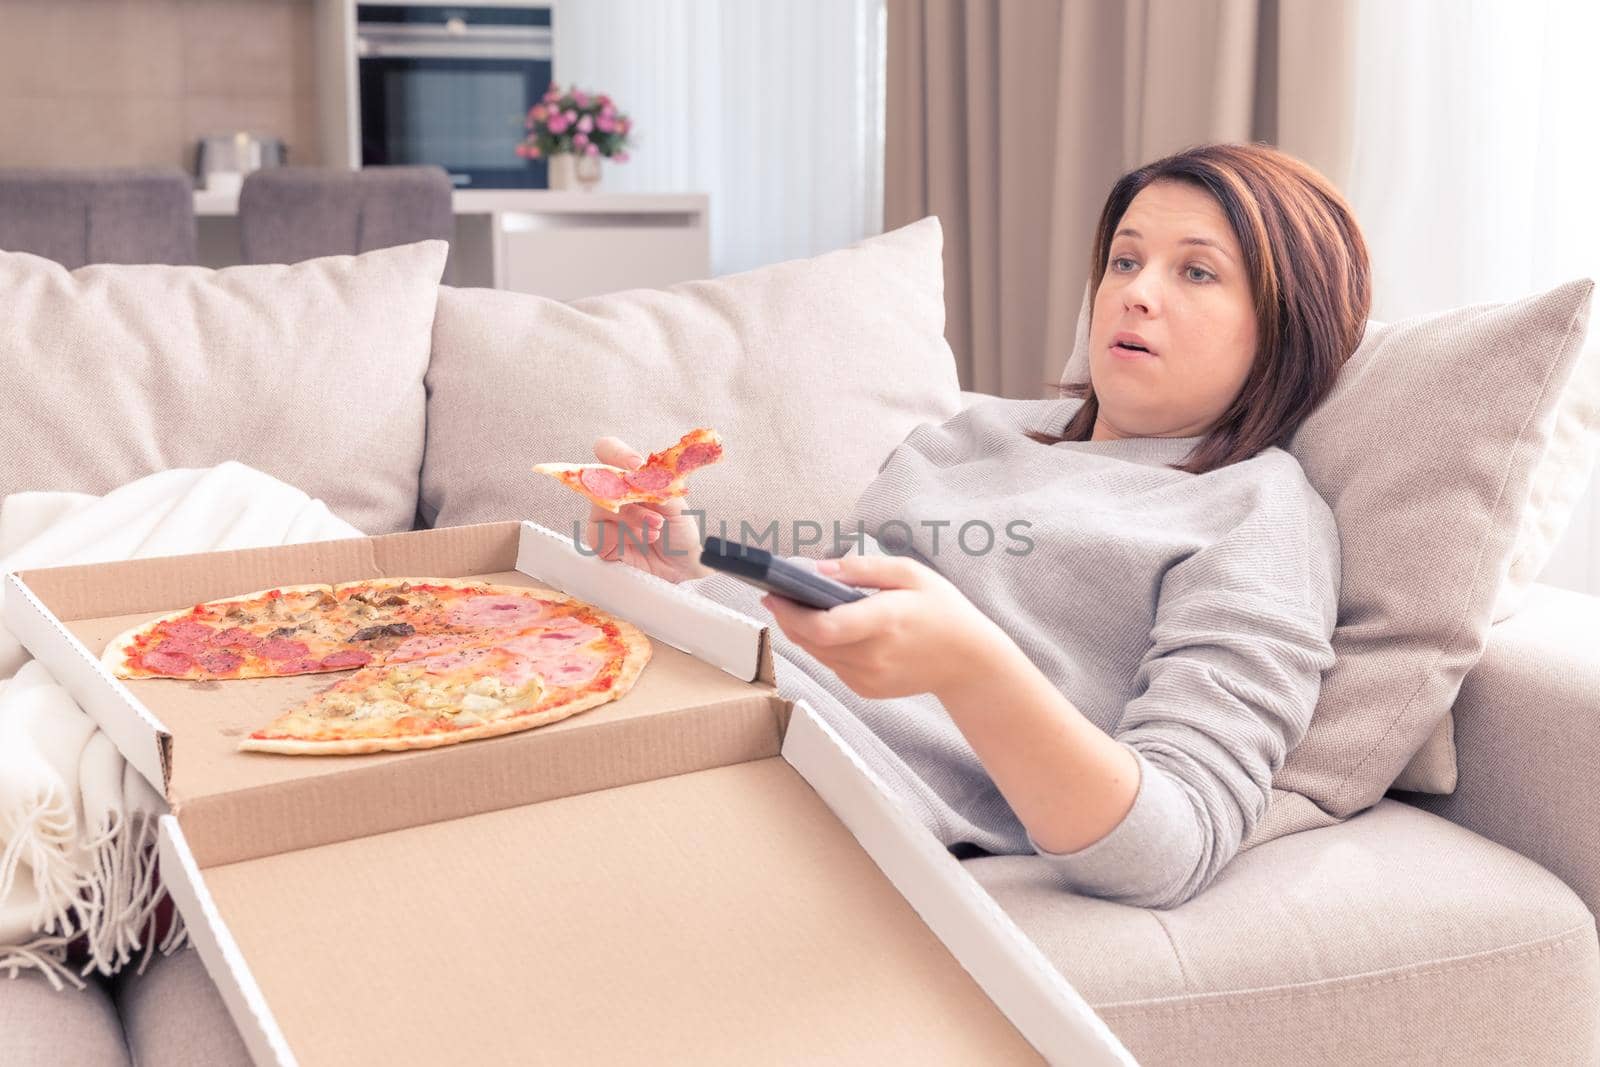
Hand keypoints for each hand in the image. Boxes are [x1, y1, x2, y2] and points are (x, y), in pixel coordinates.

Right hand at [582, 436, 710, 583]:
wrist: (684, 562)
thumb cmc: (679, 529)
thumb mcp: (675, 503)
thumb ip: (657, 485)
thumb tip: (640, 472)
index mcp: (630, 476)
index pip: (608, 450)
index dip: (616, 453)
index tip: (636, 465)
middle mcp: (613, 493)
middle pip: (599, 479)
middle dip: (631, 498)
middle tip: (657, 515)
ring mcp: (605, 516)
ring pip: (601, 508)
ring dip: (633, 519)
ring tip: (656, 530)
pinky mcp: (601, 541)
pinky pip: (598, 534)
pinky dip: (624, 537)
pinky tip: (643, 540)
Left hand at [759, 553, 1011, 700]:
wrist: (970, 662)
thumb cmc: (942, 609)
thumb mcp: (910, 573)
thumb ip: (861, 568)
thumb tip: (815, 568)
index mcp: (885, 621)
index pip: (823, 627)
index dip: (790, 612)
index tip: (773, 592)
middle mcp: (873, 656)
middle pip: (810, 641)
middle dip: (788, 617)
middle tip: (778, 594)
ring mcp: (868, 678)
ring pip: (816, 654)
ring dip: (802, 631)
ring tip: (798, 606)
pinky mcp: (866, 689)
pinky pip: (831, 665)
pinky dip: (824, 646)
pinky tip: (831, 628)